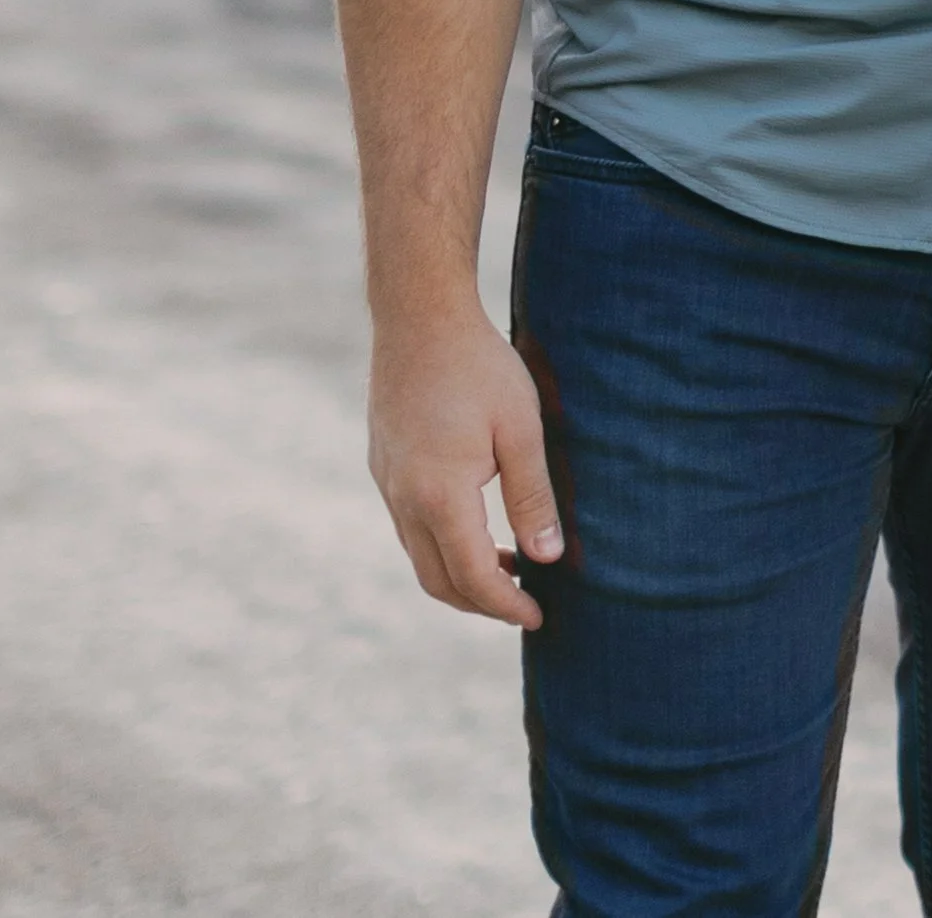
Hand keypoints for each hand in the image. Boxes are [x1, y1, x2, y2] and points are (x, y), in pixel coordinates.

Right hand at [369, 304, 562, 627]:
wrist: (419, 316)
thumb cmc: (478, 366)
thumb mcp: (520, 428)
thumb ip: (532, 496)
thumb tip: (547, 557)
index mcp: (440, 496)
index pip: (474, 577)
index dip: (507, 605)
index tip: (538, 615)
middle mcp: (404, 499)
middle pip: (439, 581)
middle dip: (481, 603)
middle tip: (523, 602)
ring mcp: (388, 483)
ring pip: (420, 557)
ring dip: (460, 575)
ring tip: (508, 566)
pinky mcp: (384, 465)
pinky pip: (409, 527)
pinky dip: (442, 545)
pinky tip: (475, 524)